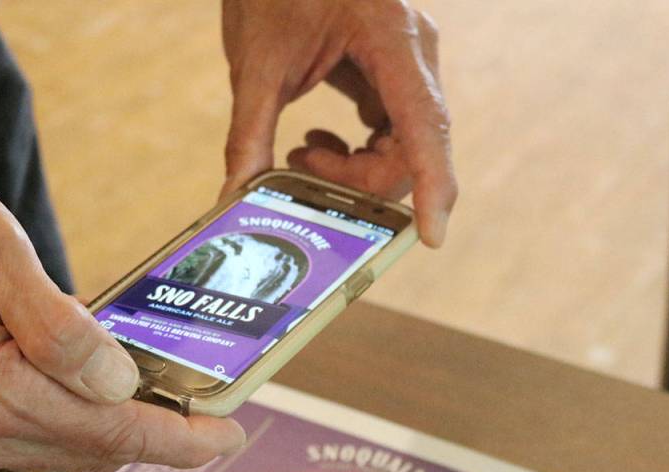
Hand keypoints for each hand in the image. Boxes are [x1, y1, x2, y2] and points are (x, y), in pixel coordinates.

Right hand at [0, 93, 245, 471]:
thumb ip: (59, 327)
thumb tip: (118, 383)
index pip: (113, 433)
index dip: (180, 439)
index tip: (228, 435)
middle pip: (97, 452)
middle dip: (161, 439)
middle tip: (211, 419)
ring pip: (68, 453)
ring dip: (123, 436)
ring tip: (170, 410)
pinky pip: (36, 442)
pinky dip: (81, 430)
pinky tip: (103, 403)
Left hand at [221, 0, 456, 246]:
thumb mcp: (255, 64)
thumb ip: (249, 133)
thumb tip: (235, 196)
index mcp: (392, 38)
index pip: (425, 125)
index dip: (433, 185)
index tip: (432, 236)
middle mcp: (415, 53)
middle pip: (413, 148)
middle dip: (360, 179)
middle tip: (301, 167)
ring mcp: (409, 65)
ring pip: (403, 147)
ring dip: (354, 168)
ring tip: (302, 155)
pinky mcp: (394, 75)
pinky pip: (391, 133)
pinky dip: (356, 152)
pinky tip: (316, 142)